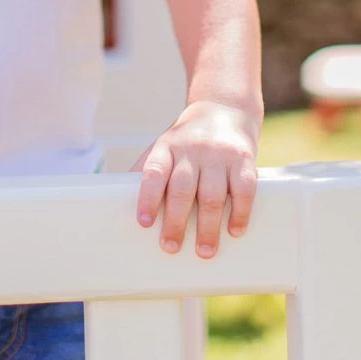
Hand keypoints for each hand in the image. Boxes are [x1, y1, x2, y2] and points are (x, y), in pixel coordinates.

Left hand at [128, 99, 258, 259]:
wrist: (223, 108)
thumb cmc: (187, 139)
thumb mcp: (164, 146)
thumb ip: (148, 170)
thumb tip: (117, 199)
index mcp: (166, 146)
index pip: (153, 172)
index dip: (147, 197)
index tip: (144, 222)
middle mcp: (191, 149)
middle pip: (181, 188)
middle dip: (175, 221)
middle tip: (170, 246)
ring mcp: (219, 154)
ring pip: (212, 194)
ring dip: (208, 227)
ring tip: (204, 250)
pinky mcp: (243, 159)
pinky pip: (243, 189)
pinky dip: (240, 213)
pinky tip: (233, 230)